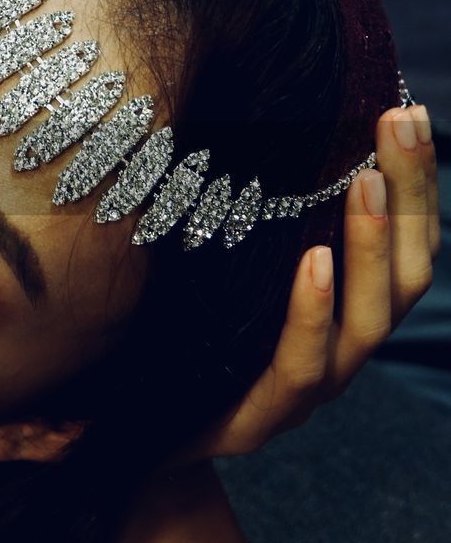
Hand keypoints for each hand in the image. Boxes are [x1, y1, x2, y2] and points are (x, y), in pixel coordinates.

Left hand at [179, 104, 439, 461]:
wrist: (128, 431)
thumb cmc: (176, 337)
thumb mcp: (215, 265)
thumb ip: (241, 212)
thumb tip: (240, 115)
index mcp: (340, 312)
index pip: (404, 246)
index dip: (415, 185)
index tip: (403, 111)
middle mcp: (339, 350)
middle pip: (404, 276)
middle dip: (410, 196)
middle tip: (398, 121)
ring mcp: (307, 390)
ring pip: (368, 321)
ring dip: (373, 245)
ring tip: (366, 181)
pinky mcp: (259, 419)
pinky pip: (301, 366)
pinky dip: (312, 312)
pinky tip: (315, 261)